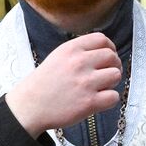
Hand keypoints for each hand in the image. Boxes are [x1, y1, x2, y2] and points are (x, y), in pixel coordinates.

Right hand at [5, 33, 121, 136]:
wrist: (29, 106)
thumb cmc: (42, 84)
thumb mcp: (57, 57)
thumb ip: (78, 52)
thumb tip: (103, 51)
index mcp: (70, 49)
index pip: (101, 39)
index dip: (109, 48)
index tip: (107, 56)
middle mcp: (79, 63)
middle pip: (112, 56)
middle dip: (113, 65)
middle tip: (105, 74)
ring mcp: (85, 82)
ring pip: (116, 75)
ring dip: (111, 82)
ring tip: (99, 87)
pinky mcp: (89, 102)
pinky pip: (114, 96)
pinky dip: (109, 99)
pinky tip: (98, 100)